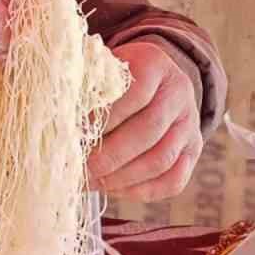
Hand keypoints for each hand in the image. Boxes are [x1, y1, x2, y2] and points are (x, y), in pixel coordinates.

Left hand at [88, 41, 202, 200]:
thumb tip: (61, 126)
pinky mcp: (192, 152)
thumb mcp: (100, 70)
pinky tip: (113, 188)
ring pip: (161, 160)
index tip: (76, 135)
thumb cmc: (113, 80)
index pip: (135, 93)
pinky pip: (172, 181)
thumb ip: (84, 88)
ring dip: (123, 177)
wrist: (154, 84)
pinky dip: (141, 191)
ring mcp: (189, 125)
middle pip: (149, 130)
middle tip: (82, 168)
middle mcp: (179, 92)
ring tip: (93, 182)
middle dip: (111, 155)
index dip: (105, 118)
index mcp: (154, 63)